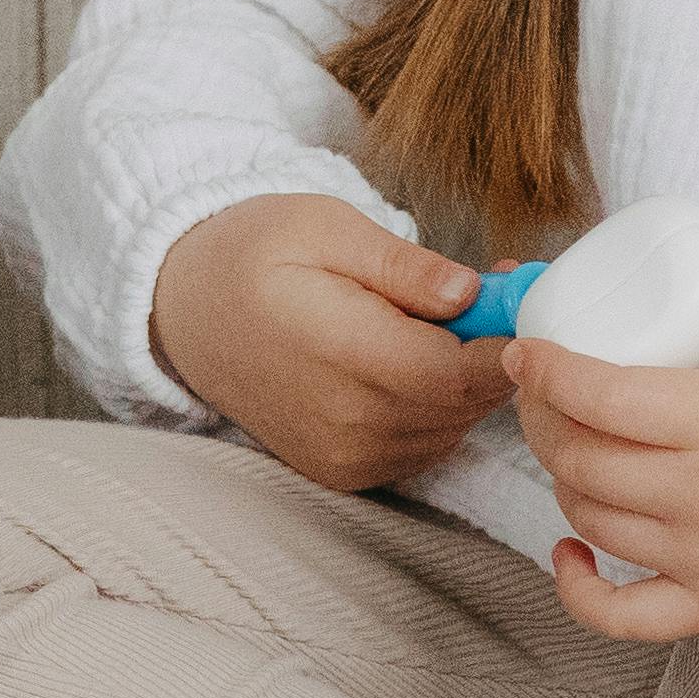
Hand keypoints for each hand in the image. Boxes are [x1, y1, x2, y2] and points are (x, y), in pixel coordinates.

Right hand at [148, 194, 505, 491]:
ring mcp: (343, 455)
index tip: (519, 296)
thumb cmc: (250, 254)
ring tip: (433, 322)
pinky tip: (404, 361)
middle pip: (465, 402)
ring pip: (451, 426)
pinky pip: (422, 445)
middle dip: (489, 350)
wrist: (179, 311)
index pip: (463, 374)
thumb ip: (403, 264)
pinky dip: (432, 407)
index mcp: (342, 354)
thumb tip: (472, 291)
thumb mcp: (324, 226)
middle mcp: (346, 422)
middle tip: (485, 294)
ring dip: (461, 379)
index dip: (507, 340)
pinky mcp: (341, 471)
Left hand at [512, 216, 698, 639]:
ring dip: (563, 479)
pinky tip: (569, 551)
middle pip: (578, 458)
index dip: (545, 370)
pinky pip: (621, 616)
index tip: (529, 349)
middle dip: (543, 419)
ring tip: (575, 443)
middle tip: (547, 391)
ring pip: (590, 520)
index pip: (598, 395)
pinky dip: (578, 588)